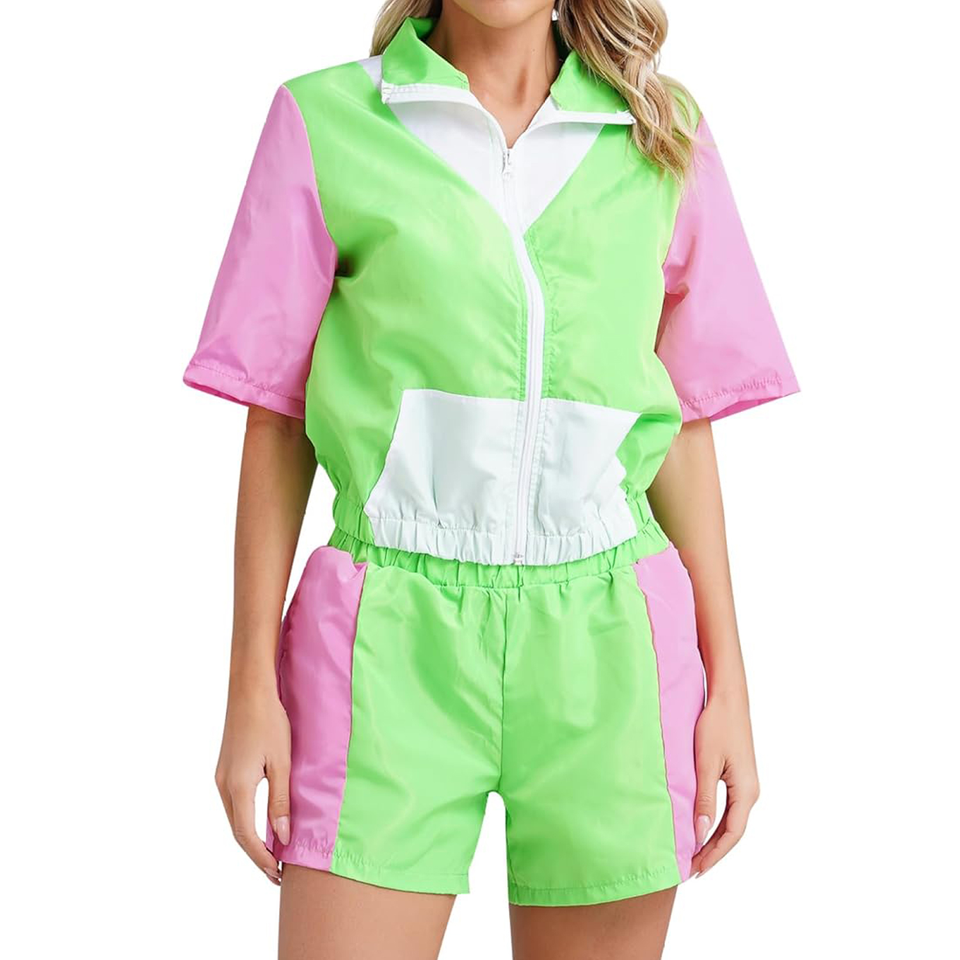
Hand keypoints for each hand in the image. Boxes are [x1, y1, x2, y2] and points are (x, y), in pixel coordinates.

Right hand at [214, 683, 291, 883]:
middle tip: (275, 872)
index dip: (261, 858)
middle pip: (237, 832)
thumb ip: (280, 801)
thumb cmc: (270, 722)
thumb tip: (281, 836)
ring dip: (250, 838)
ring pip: (234, 818)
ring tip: (271, 852)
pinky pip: (233, 803)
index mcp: (237, 787)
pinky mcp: (224, 769)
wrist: (249, 690)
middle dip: (255, 854)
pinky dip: (246, 820)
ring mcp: (220, 777)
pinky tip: (260, 823)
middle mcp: (223, 786)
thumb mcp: (281, 762)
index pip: (247, 836)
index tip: (277, 873)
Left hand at [690, 686, 759, 876]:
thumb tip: (699, 833)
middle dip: (712, 851)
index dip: (714, 854)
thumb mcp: (706, 764)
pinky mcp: (739, 775)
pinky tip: (701, 826)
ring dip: (713, 838)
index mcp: (746, 791)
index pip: (731, 834)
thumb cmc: (716, 726)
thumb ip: (704, 799)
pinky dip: (715, 821)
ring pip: (730, 820)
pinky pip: (728, 807)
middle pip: (733, 831)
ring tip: (694, 853)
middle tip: (691, 869)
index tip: (696, 869)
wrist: (727, 697)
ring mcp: (746, 783)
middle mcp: (751, 791)